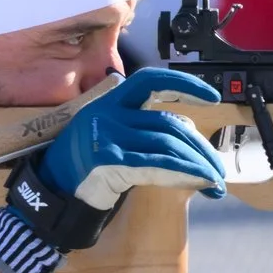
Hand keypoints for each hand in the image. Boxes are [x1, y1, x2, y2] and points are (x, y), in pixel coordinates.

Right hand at [34, 66, 228, 211]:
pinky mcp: (107, 160)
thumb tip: (193, 140)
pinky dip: (182, 173)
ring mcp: (105, 136)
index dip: (184, 84)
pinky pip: (156, 165)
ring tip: (214, 182)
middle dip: (200, 148)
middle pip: (169, 124)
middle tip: (218, 170)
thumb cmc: (87, 166)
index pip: (151, 80)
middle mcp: (107, 113)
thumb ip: (145, 131)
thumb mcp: (114, 137)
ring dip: (197, 166)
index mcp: (110, 101)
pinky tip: (199, 182)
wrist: (53, 192)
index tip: (213, 99)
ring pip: (167, 145)